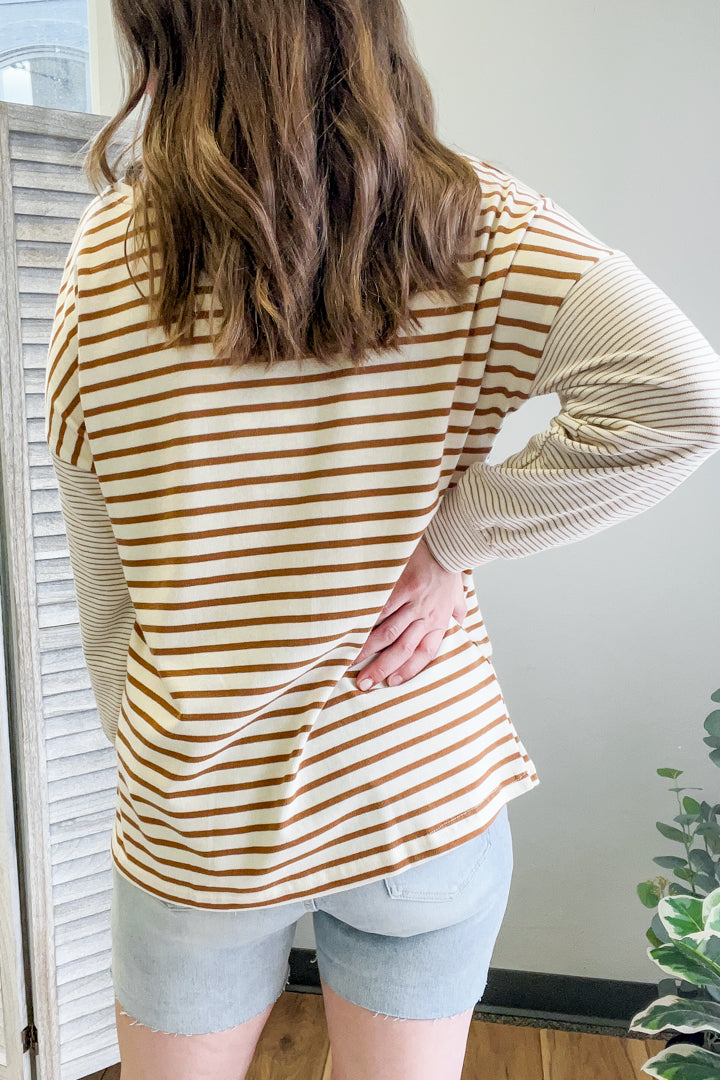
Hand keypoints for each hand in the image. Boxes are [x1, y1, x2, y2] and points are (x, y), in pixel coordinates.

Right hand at [354, 537, 467, 690]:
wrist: (446, 542)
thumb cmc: (447, 570)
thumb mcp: (458, 596)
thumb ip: (456, 613)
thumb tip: (458, 624)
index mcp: (439, 621)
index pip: (424, 653)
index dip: (408, 670)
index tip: (391, 682)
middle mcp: (426, 616)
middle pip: (402, 649)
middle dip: (381, 669)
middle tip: (364, 684)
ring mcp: (412, 602)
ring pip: (387, 633)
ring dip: (368, 650)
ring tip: (350, 662)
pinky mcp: (400, 586)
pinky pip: (381, 609)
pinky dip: (367, 623)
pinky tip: (352, 634)